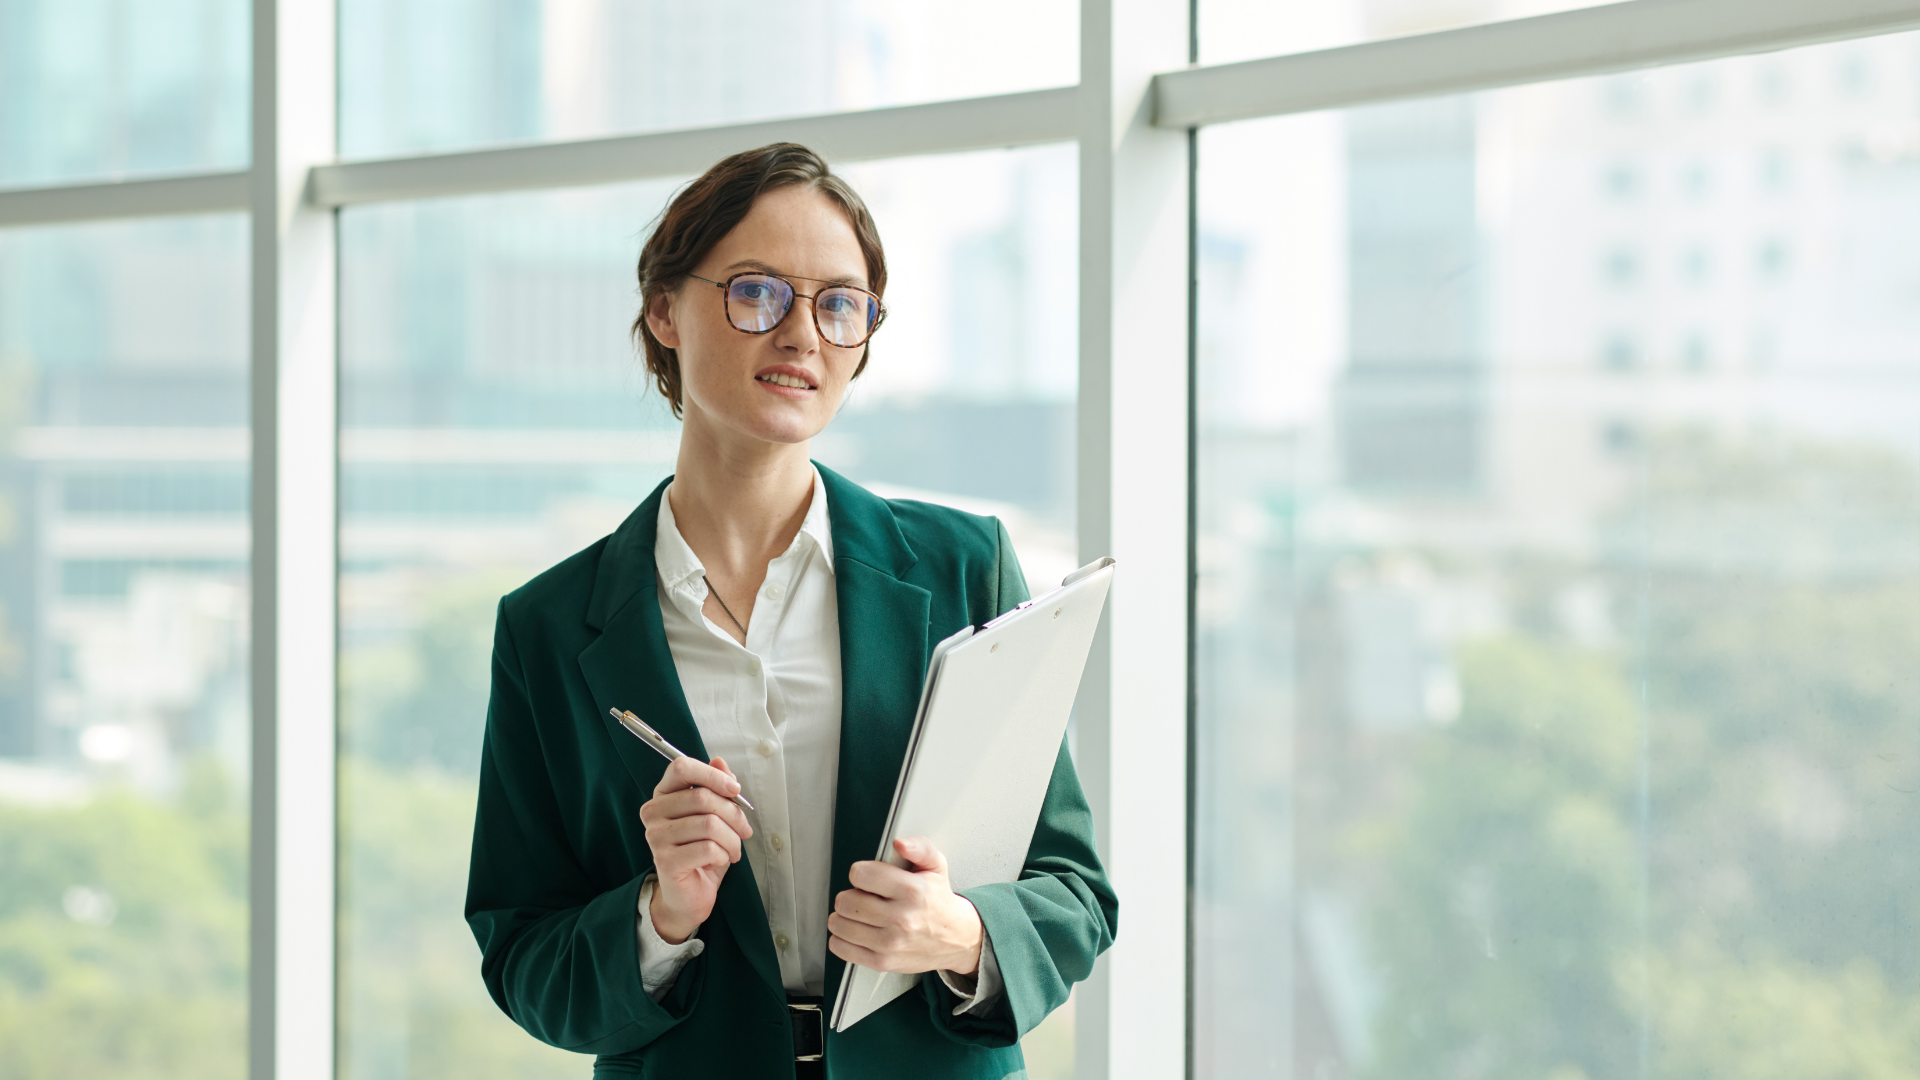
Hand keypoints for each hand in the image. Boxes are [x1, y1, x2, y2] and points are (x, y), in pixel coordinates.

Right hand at [639, 755, 751, 943]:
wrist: (688, 896)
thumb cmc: (702, 853)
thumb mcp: (715, 816)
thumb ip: (717, 788)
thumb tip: (720, 761)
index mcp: (664, 795)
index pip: (681, 768)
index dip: (713, 775)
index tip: (735, 789)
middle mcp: (653, 812)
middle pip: (702, 797)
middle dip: (734, 814)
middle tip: (744, 830)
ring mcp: (655, 836)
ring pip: (709, 824)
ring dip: (732, 839)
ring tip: (733, 850)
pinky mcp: (665, 860)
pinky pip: (707, 848)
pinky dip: (724, 854)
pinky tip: (721, 860)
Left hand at [828, 836, 982, 974]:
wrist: (957, 939)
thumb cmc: (940, 902)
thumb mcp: (936, 867)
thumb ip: (920, 848)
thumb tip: (900, 843)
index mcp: (913, 891)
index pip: (861, 875)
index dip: (861, 872)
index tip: (867, 877)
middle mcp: (901, 919)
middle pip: (846, 901)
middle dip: (850, 895)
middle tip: (863, 896)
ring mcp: (890, 943)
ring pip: (839, 924)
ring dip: (844, 916)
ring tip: (860, 914)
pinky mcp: (881, 962)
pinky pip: (840, 947)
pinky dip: (842, 938)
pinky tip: (857, 931)